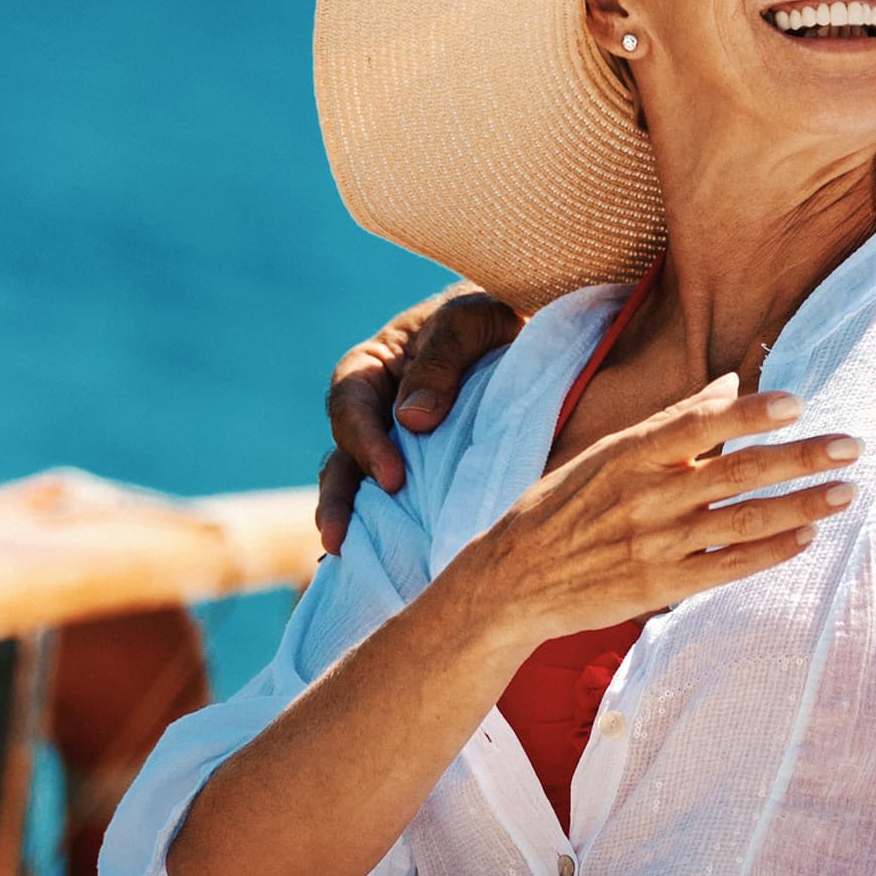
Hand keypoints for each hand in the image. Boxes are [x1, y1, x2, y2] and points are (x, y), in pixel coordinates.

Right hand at [318, 287, 527, 549]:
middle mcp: (378, 410)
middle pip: (343, 455)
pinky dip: (387, 530)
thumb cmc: (496, 310)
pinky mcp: (425, 473)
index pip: (350, 403)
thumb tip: (411, 420)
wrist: (536, 325)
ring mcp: (398, 445)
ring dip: (352, 521)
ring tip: (347, 558)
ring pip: (361, 486)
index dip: (364, 441)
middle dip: (339, 498)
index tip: (392, 476)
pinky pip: (398, 503)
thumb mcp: (470, 320)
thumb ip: (441, 361)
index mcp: (376, 366)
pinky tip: (386, 565)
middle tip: (341, 537)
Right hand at [443, 377, 859, 650]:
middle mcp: (646, 497)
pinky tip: (805, 539)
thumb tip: (729, 383)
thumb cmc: (562, 506)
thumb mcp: (605, 452)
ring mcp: (655, 544)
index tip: (798, 402)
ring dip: (800, 506)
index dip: (750, 413)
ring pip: (743, 521)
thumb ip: (671, 421)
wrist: (511, 581)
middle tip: (850, 446)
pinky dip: (770, 554)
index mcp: (628, 454)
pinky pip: (727, 569)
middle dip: (801, 458)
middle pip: (737, 472)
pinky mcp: (660, 587)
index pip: (699, 423)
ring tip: (844, 492)